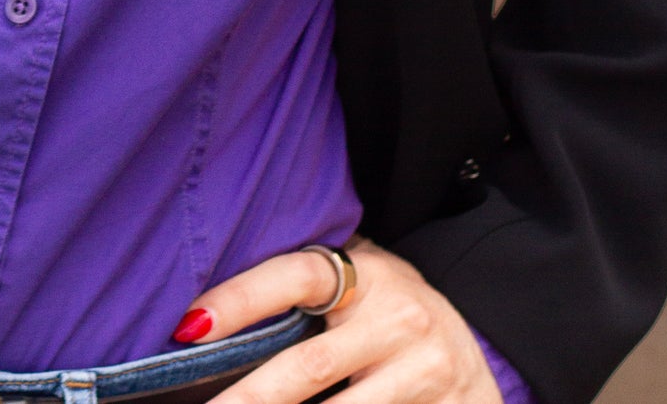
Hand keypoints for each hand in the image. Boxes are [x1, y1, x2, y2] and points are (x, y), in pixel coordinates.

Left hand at [174, 237, 500, 402]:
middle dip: (249, 397)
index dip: (240, 299)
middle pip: (308, 368)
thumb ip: (307, 283)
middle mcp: (397, 319)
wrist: (478, 353)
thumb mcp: (361, 282)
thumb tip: (208, 308)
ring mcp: (422, 372)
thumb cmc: (392, 314)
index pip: (294, 277)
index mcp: (367, 275)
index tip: (189, 326)